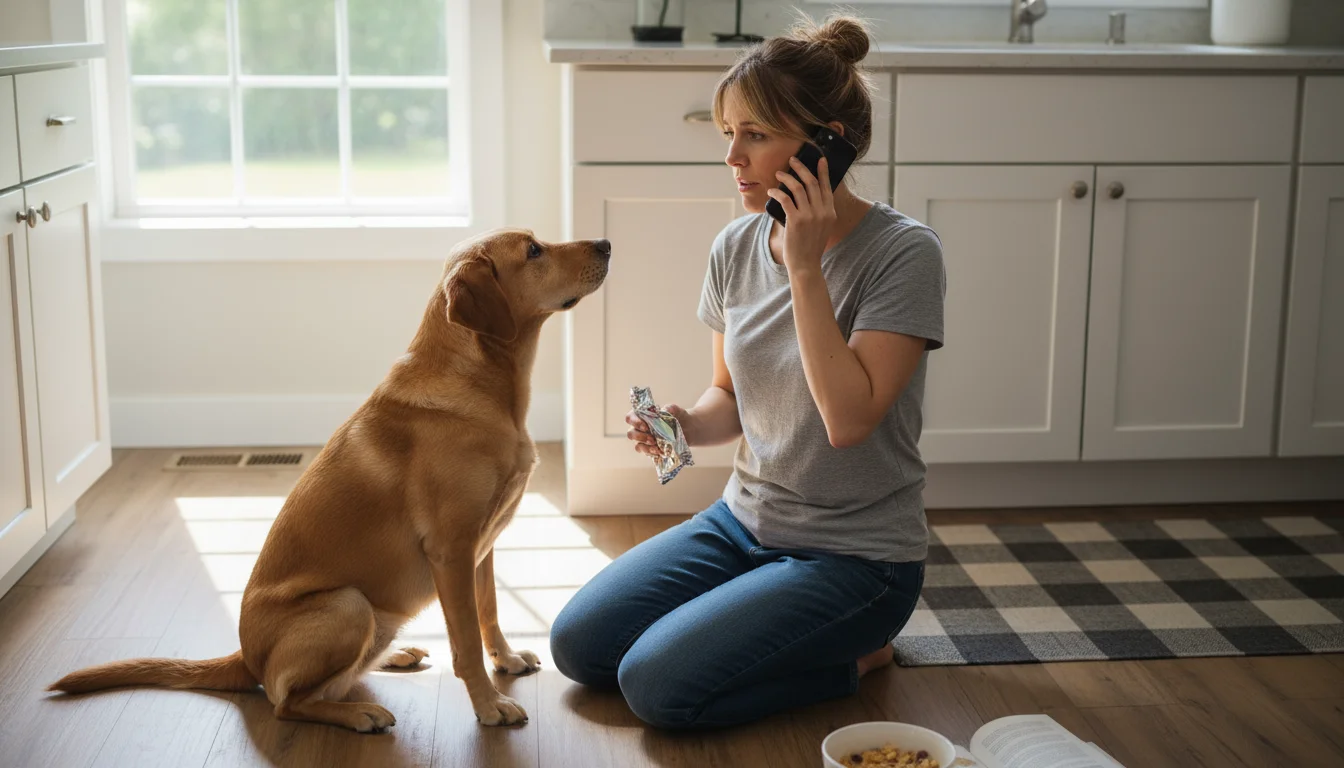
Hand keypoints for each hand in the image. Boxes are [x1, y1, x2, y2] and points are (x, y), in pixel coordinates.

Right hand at [625, 403, 694, 454]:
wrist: (689, 429)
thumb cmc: (679, 417)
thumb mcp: (677, 411)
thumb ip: (671, 408)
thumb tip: (666, 410)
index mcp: (643, 416)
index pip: (630, 417)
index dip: (634, 422)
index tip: (645, 426)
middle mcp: (641, 428)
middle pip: (631, 433)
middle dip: (640, 437)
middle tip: (652, 438)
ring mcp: (645, 440)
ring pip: (637, 445)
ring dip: (645, 447)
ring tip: (656, 448)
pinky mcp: (651, 449)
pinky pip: (646, 453)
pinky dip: (652, 453)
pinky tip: (659, 452)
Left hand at [767, 155, 835, 275]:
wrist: (806, 265)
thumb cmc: (810, 247)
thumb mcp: (822, 228)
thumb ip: (819, 212)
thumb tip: (808, 196)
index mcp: (830, 212)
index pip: (826, 186)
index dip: (822, 171)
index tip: (819, 159)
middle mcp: (822, 212)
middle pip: (811, 182)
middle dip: (801, 168)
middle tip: (792, 160)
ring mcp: (809, 216)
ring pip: (797, 187)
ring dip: (786, 177)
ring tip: (778, 174)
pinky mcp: (796, 220)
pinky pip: (785, 199)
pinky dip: (777, 192)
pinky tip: (771, 191)